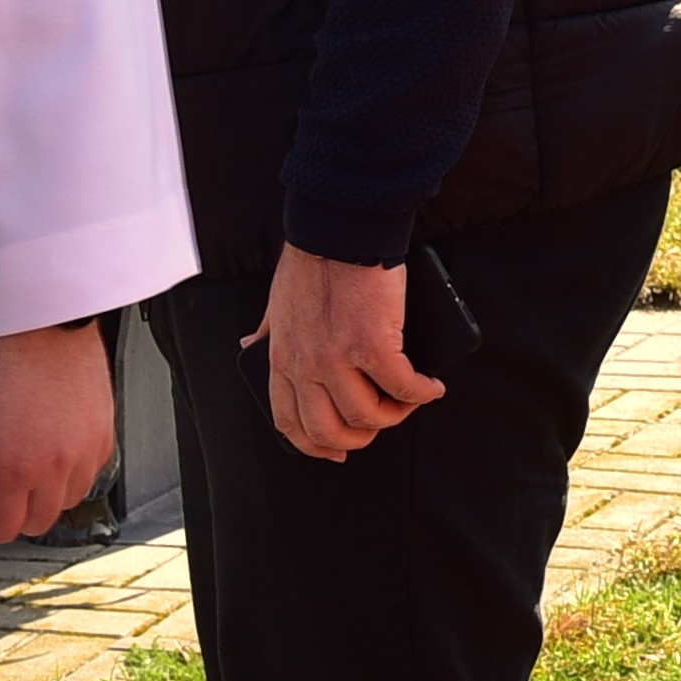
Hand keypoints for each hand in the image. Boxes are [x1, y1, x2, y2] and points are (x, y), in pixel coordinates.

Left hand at [0, 321, 113, 541]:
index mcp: (13, 468)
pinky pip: (92, 468)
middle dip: (15, 506)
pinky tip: (52, 438)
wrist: (32, 313)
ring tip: (28, 453)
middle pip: (40, 522)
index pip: (2, 530)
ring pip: (70, 498)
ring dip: (47, 488)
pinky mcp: (106, 426)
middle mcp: (58, 465)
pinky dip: (73, 465)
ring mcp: (88, 447)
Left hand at [253, 245, 445, 460]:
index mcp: (282, 360)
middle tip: (381, 422)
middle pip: (331, 431)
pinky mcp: (374, 346)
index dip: (316, 446)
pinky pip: (402, 387)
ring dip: (395, 414)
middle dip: (360, 437)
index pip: (290, 423)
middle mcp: (306, 366)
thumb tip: (249, 347)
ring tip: (410, 399)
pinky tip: (431, 386)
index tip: (339, 450)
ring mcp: (338, 360)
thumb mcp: (275, 304)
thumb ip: (265, 332)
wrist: (339, 231)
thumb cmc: (312, 262)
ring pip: (368, 416)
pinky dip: (421, 392)